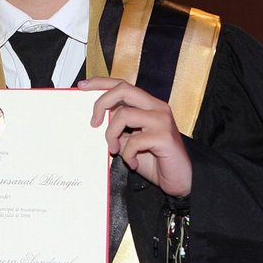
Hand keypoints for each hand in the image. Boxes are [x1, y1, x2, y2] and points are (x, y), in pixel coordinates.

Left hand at [76, 77, 192, 196]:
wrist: (180, 179)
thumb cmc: (154, 159)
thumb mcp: (130, 140)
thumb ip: (119, 127)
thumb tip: (97, 118)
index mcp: (149, 105)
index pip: (123, 85)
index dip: (101, 83)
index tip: (82, 86)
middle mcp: (157, 107)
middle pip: (123, 90)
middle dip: (102, 103)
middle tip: (93, 123)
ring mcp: (162, 121)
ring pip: (124, 115)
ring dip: (111, 135)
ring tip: (114, 150)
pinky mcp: (164, 137)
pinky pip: (134, 141)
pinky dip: (127, 155)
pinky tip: (133, 163)